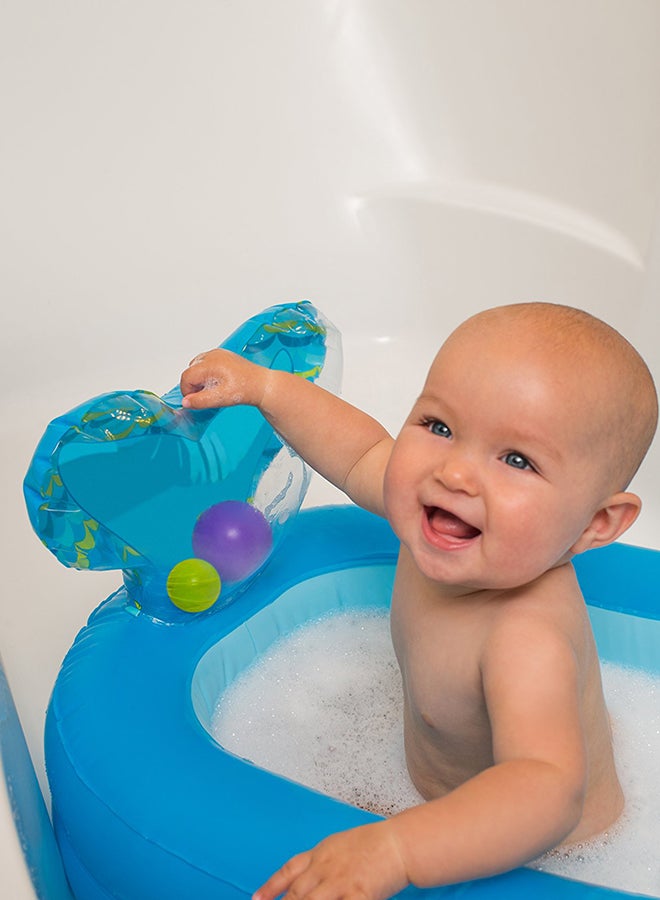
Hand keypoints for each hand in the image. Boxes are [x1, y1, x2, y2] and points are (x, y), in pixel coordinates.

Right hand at [179, 349, 266, 409]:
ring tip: (213, 390)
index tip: (194, 401)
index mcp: (210, 363)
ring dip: (199, 379)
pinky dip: (206, 374)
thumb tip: (185, 402)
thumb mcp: (221, 398)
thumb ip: (201, 401)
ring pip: (196, 367)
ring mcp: (217, 354)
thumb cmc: (245, 389)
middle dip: (194, 385)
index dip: (187, 391)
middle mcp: (212, 355)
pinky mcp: (222, 356)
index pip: (186, 376)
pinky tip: (217, 383)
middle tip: (206, 396)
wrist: (261, 384)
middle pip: (190, 370)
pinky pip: (205, 364)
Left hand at [252, 821, 408, 899]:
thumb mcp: (338, 845)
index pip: (288, 870)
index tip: (257, 899)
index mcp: (320, 853)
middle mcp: (326, 868)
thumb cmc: (372, 844)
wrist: (397, 843)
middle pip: (297, 893)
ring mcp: (341, 882)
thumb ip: (320, 861)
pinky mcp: (359, 894)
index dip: (270, 886)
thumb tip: (305, 876)